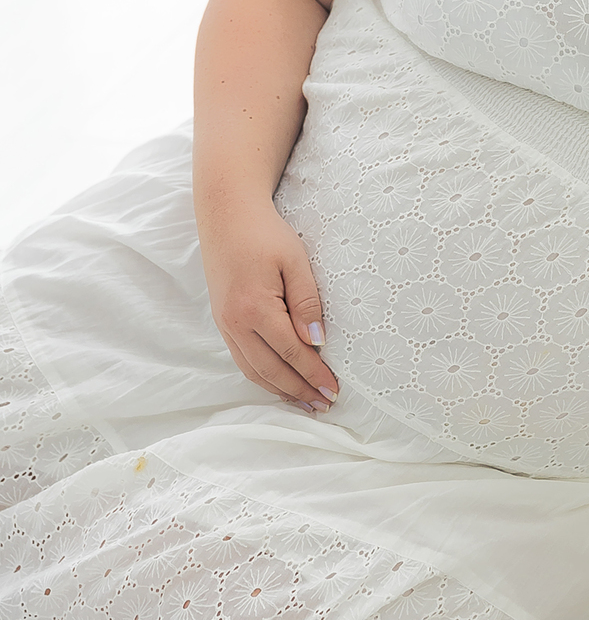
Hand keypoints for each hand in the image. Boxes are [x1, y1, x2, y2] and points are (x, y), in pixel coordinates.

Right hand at [198, 196, 339, 412]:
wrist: (226, 215)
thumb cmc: (265, 233)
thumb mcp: (294, 260)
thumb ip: (306, 302)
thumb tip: (317, 342)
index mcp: (254, 309)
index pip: (291, 353)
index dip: (314, 374)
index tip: (334, 389)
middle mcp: (235, 324)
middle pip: (270, 370)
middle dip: (299, 390)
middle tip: (324, 404)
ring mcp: (225, 325)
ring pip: (253, 371)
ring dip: (279, 390)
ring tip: (304, 402)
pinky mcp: (222, 322)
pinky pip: (242, 360)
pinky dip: (262, 377)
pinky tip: (278, 382)